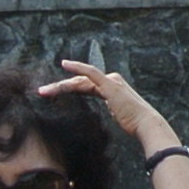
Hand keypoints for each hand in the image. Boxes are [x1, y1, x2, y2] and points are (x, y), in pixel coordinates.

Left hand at [43, 57, 172, 149]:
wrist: (146, 124)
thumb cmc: (134, 123)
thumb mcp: (118, 116)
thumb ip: (110, 110)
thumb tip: (104, 114)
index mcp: (111, 86)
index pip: (84, 85)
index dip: (68, 88)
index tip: (53, 93)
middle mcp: (111, 80)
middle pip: (79, 82)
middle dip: (59, 87)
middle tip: (42, 92)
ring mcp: (110, 81)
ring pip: (80, 80)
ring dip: (60, 85)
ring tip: (44, 91)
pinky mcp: (109, 84)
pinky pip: (90, 73)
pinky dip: (77, 67)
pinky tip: (64, 64)